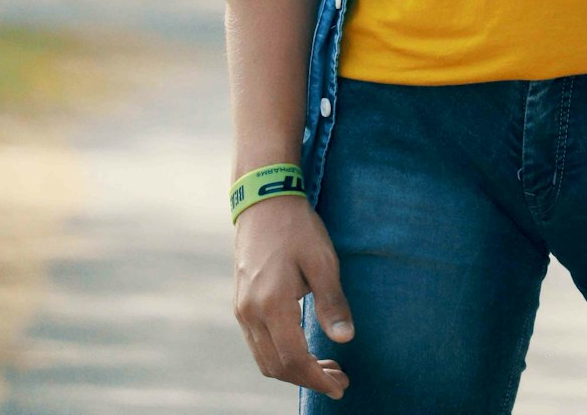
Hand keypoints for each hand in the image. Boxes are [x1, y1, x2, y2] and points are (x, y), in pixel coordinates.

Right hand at [234, 194, 353, 399]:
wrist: (264, 201)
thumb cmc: (297, 228)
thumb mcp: (322, 261)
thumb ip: (332, 303)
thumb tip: (346, 339)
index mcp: (272, 303)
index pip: (293, 359)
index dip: (317, 378)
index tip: (340, 385)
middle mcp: (251, 312)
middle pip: (277, 366)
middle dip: (308, 379)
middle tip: (339, 378)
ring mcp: (242, 309)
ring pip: (264, 359)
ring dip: (294, 370)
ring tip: (325, 367)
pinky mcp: (241, 303)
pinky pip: (257, 344)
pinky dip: (280, 356)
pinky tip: (302, 348)